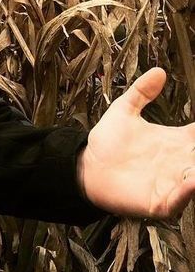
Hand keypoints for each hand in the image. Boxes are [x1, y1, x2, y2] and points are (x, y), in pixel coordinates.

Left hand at [78, 67, 194, 218]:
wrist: (87, 166)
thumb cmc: (108, 141)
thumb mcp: (125, 110)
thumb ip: (142, 91)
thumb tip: (159, 71)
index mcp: (176, 141)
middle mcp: (180, 162)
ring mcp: (173, 182)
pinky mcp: (161, 201)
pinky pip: (180, 200)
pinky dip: (188, 192)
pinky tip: (191, 181)